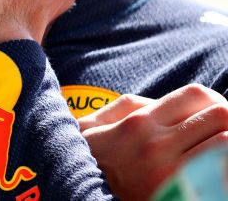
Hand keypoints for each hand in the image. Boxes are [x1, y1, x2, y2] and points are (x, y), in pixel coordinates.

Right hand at [78, 85, 227, 199]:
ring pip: (226, 143)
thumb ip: (128, 107)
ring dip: (226, 146)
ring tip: (217, 155)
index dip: (214, 102)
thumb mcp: (94, 127)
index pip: (196, 95)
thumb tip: (163, 102)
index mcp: (139, 122)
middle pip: (220, 115)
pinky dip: (222, 169)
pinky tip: (213, 173)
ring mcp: (170, 173)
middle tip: (220, 135)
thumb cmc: (89, 162)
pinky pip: (219, 175)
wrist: (75, 194)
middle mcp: (156, 144)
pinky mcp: (178, 196)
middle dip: (227, 122)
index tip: (211, 118)